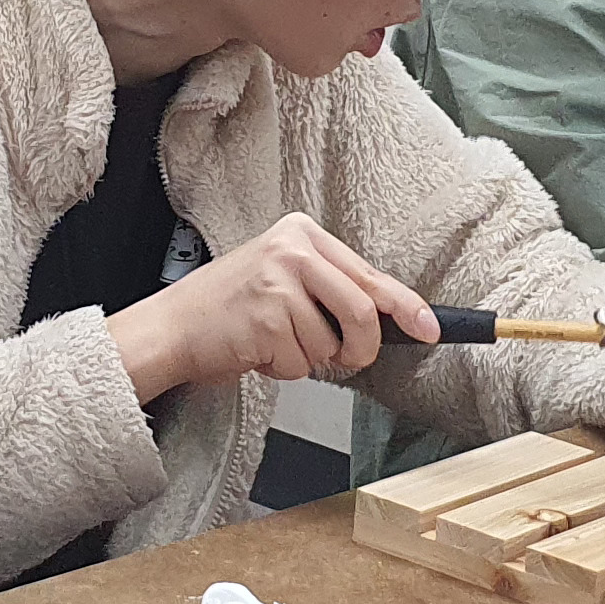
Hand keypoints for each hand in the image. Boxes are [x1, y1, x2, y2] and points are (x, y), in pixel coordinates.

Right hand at [107, 212, 436, 400]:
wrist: (174, 325)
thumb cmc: (231, 307)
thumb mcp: (286, 280)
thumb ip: (336, 292)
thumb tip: (397, 319)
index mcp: (302, 233)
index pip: (370, 275)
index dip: (407, 307)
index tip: (430, 328)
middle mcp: (292, 250)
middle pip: (362, 312)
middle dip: (362, 348)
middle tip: (349, 359)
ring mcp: (277, 283)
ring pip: (331, 345)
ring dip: (309, 359)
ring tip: (274, 342)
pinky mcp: (265, 318)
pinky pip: (301, 363)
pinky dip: (284, 369)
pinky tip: (258, 350)